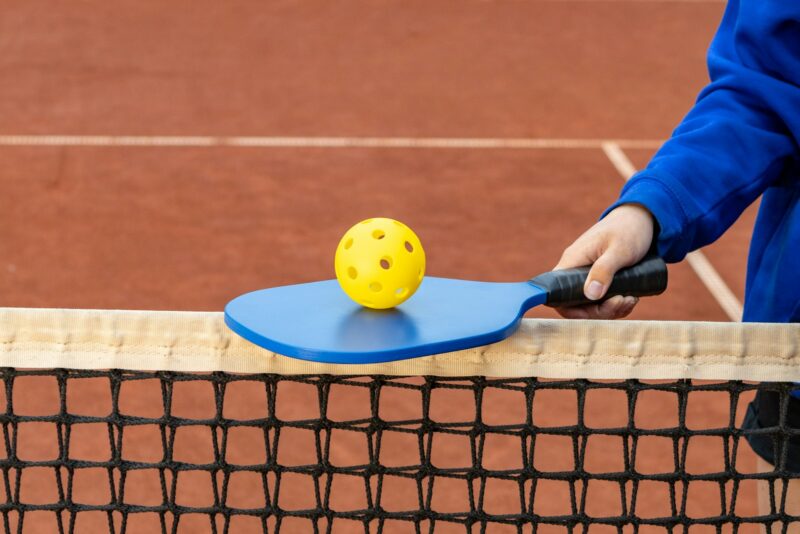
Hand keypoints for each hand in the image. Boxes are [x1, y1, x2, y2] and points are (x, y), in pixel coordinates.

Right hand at [554, 204, 654, 318]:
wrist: (643, 218)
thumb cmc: (629, 229)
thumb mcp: (619, 250)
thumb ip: (604, 270)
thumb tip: (590, 294)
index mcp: (573, 261)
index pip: (557, 293)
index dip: (570, 309)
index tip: (594, 311)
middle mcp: (576, 270)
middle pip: (575, 304)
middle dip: (600, 311)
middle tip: (622, 302)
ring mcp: (588, 275)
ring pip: (591, 304)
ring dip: (611, 309)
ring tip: (631, 298)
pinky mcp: (601, 278)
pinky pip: (602, 300)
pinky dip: (616, 304)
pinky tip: (631, 297)